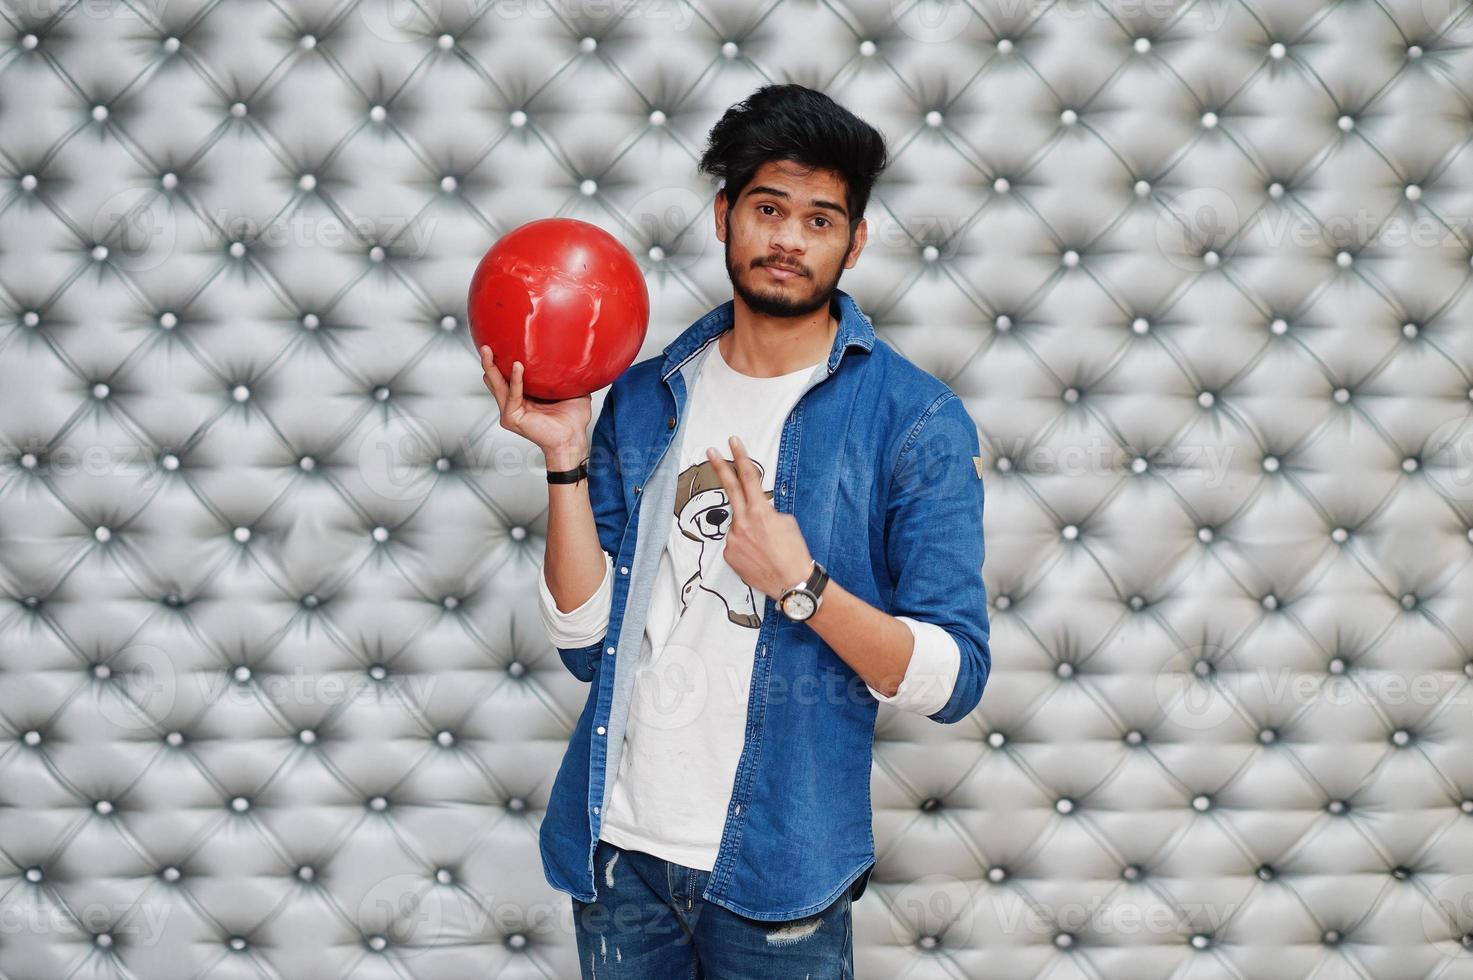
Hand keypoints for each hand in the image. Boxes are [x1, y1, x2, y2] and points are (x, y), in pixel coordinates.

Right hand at [480, 345, 589, 466]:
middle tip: (486, 344)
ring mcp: (510, 410)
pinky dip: (515, 380)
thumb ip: (564, 372)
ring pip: (497, 384)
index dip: (501, 360)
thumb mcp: (570, 388)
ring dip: (491, 366)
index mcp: (524, 395)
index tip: (499, 342)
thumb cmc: (573, 418)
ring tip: (488, 350)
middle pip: (495, 378)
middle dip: (489, 360)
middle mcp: (514, 402)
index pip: (507, 375)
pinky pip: (512, 395)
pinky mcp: (512, 417)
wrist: (573, 437)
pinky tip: (518, 367)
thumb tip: (573, 353)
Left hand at [705, 435, 813, 600]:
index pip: (748, 477)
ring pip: (737, 524)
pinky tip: (758, 556)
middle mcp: (742, 523)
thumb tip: (757, 512)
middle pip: (729, 488)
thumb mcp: (787, 523)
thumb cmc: (794, 553)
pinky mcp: (729, 555)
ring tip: (764, 545)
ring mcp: (733, 540)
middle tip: (711, 451)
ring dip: (748, 529)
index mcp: (760, 511)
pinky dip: (745, 545)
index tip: (733, 443)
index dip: (740, 457)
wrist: (792, 584)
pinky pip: (735, 543)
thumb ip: (767, 511)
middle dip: (720, 467)